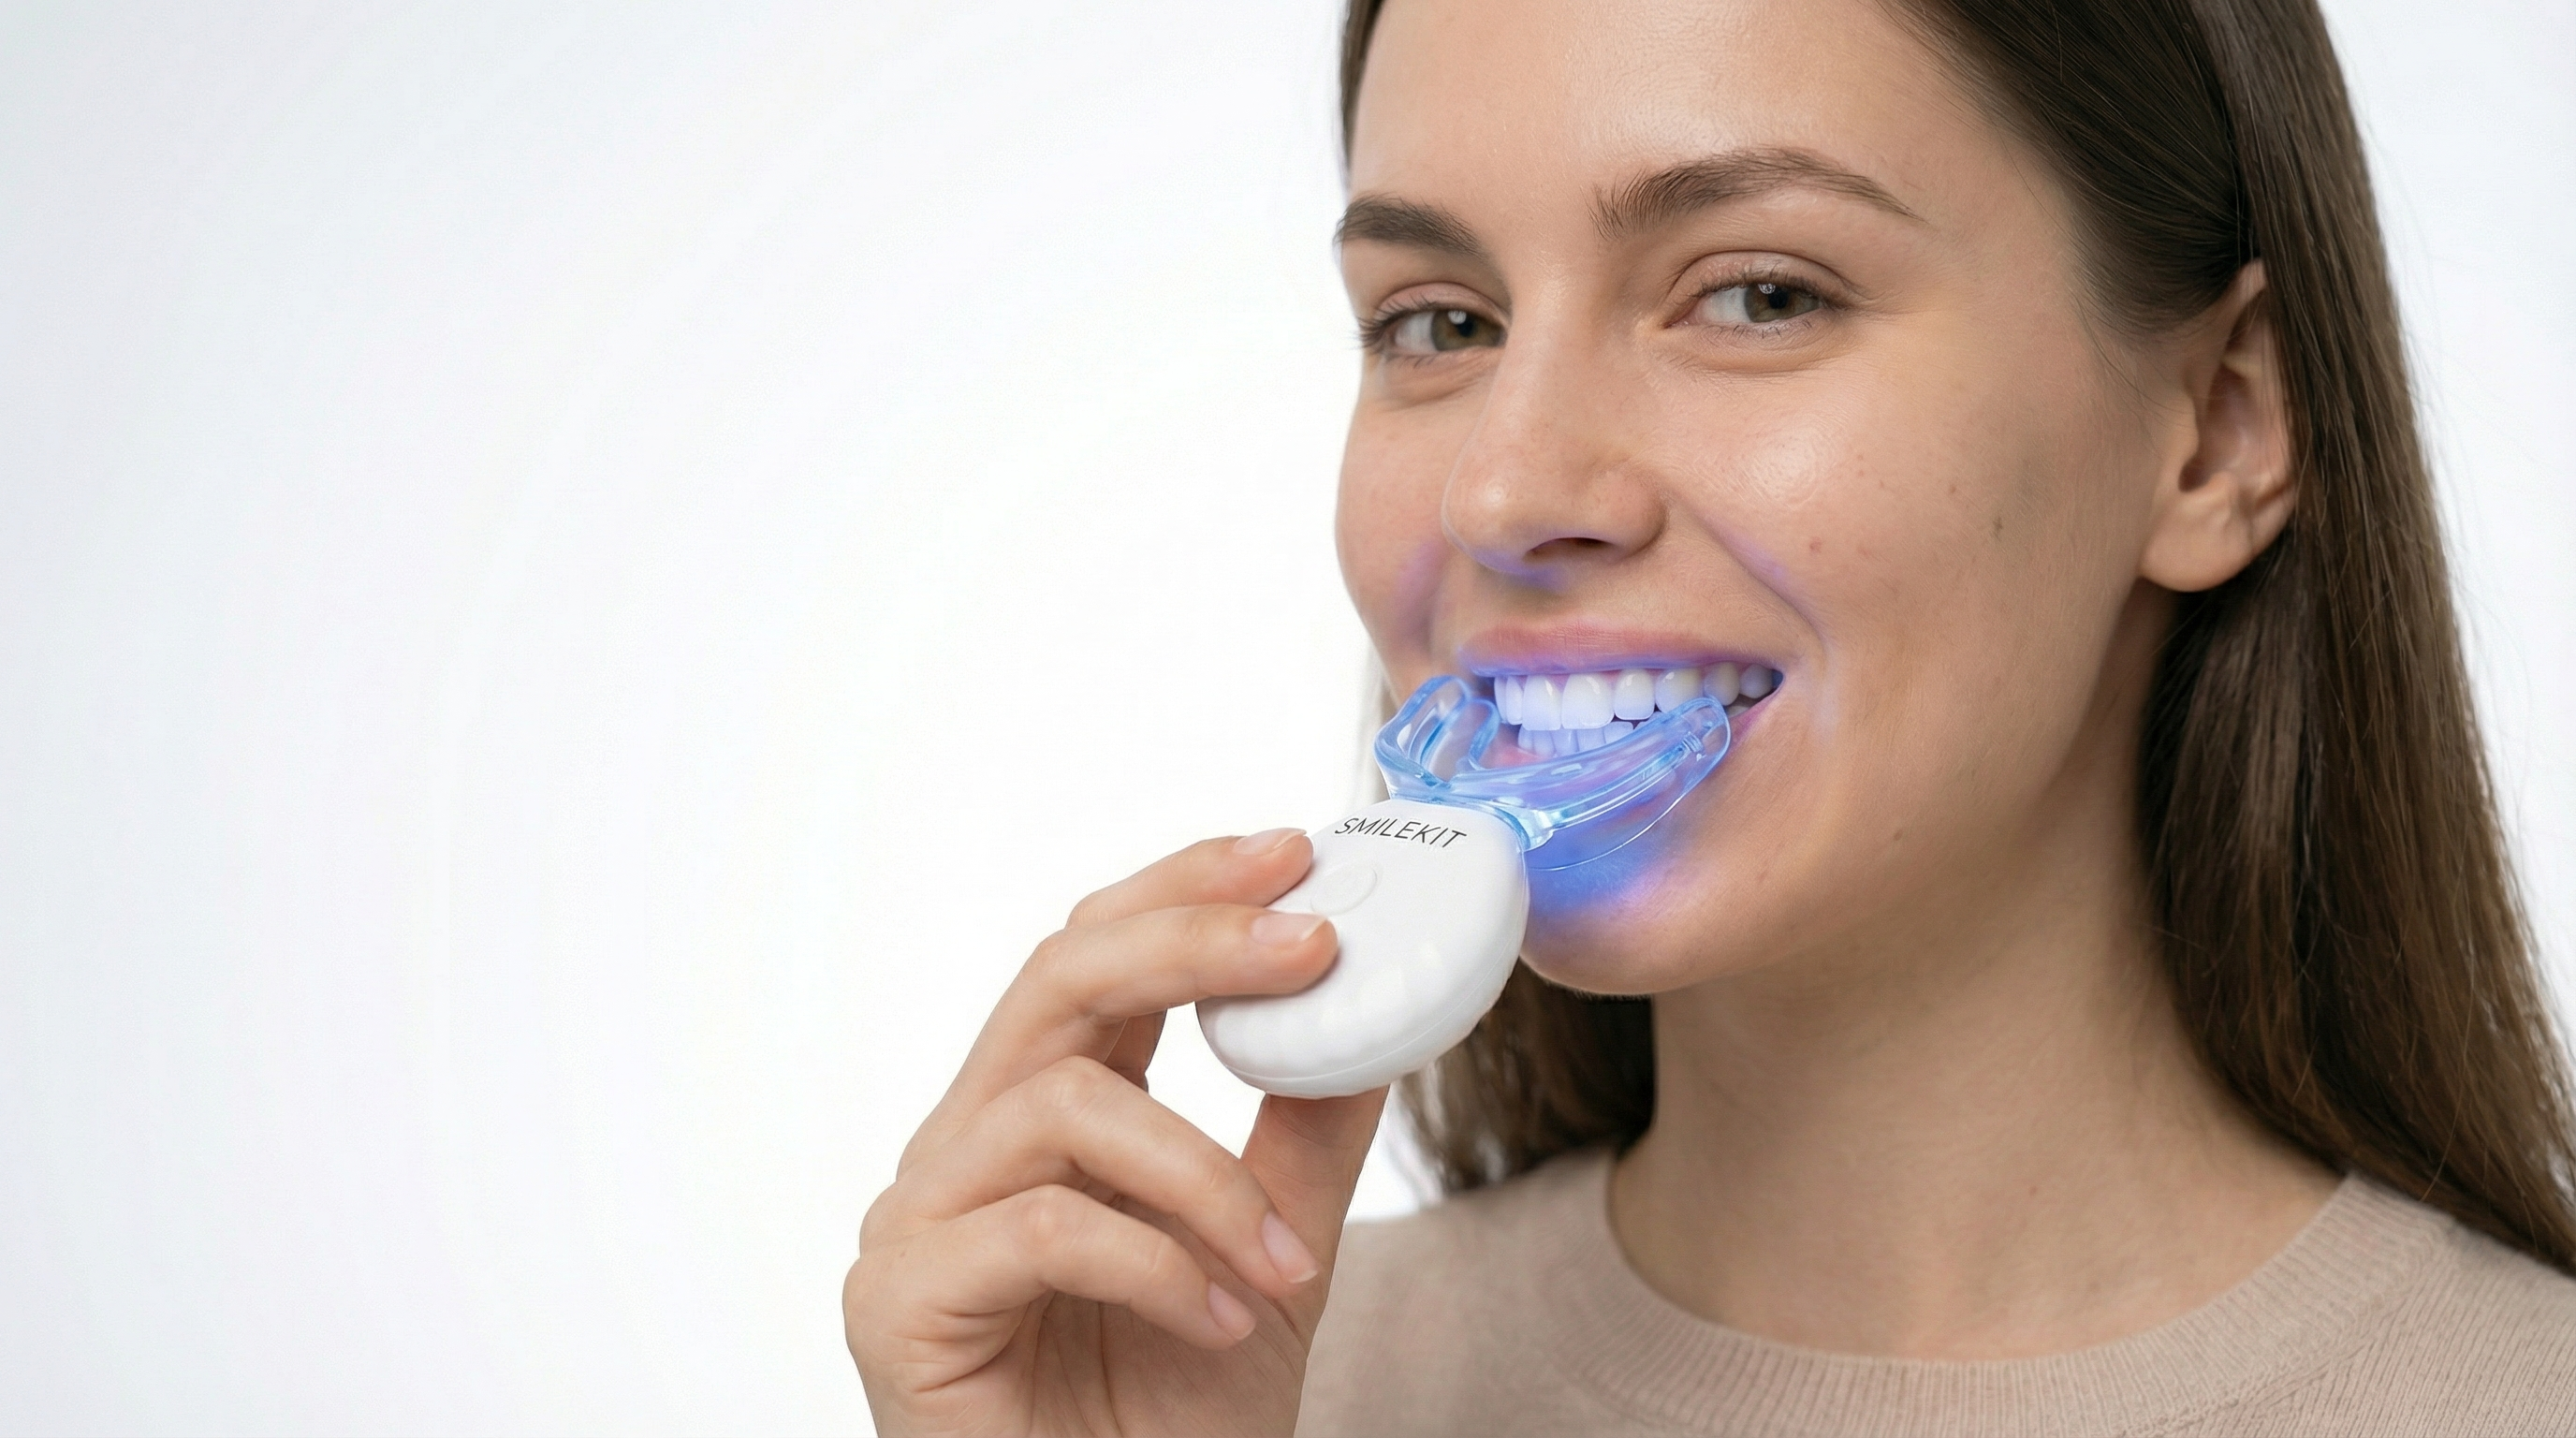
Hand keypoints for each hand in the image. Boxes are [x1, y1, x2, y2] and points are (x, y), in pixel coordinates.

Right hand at [846, 827, 1387, 1436]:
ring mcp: (917, 1221)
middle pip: (1055, 979)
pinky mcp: (898, 1303)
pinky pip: (1043, 1225)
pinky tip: (1220, 1319)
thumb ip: (1304, 1143)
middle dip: (1192, 940)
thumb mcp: (1271, 1262)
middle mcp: (964, 1150)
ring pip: (1062, 1105)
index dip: (1184, 887)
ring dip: (1205, 1175)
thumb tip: (1376, 1018)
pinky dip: (1158, 1262)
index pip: (1093, 957)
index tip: (1293, 853)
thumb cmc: (1166, 1426)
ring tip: (1285, 1263)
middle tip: (1310, 945)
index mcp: (1039, 1121)